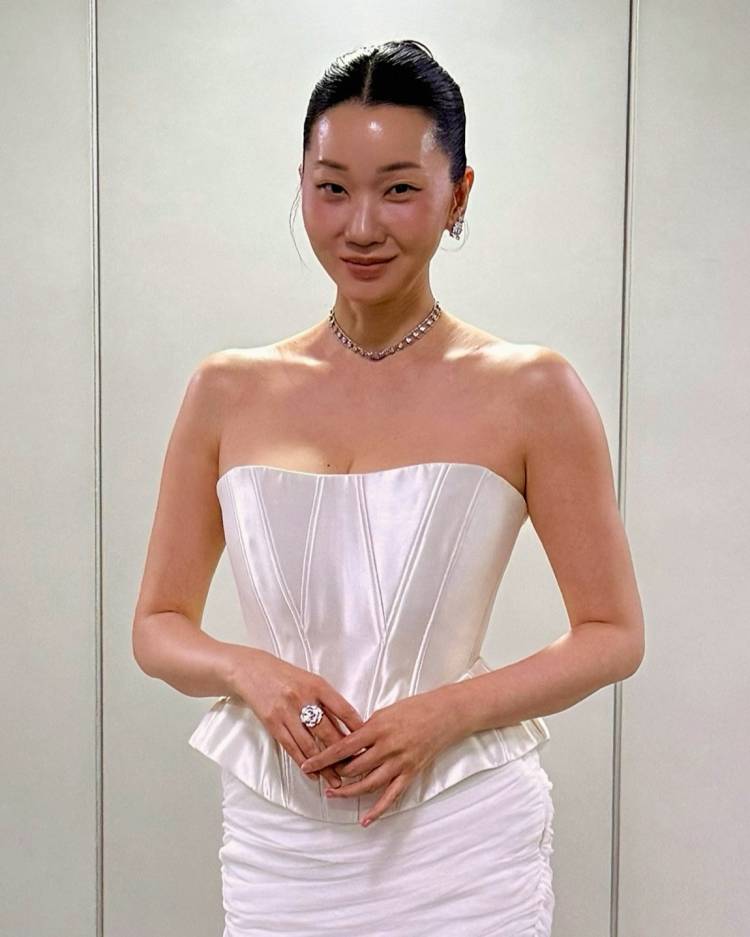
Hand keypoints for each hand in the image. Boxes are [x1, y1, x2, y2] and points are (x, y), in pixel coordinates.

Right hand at [226, 647, 365, 791]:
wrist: (253, 671)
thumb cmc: (286, 676)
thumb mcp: (311, 680)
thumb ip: (328, 701)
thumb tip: (349, 725)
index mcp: (318, 685)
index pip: (344, 710)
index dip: (358, 729)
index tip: (368, 744)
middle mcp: (303, 699)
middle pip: (328, 732)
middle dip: (343, 754)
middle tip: (355, 770)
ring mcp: (287, 712)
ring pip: (310, 745)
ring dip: (325, 765)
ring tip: (336, 780)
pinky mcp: (273, 724)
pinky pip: (292, 748)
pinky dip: (304, 763)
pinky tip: (313, 774)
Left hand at [299, 686, 464, 826]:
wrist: (445, 714)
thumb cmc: (414, 708)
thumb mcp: (384, 712)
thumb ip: (366, 729)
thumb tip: (347, 743)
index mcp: (377, 728)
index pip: (343, 747)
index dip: (323, 758)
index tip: (307, 764)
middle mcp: (387, 747)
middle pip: (353, 768)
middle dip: (333, 774)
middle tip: (319, 777)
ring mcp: (400, 762)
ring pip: (368, 784)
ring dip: (349, 792)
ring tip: (333, 794)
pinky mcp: (411, 773)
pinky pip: (391, 796)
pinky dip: (378, 810)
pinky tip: (365, 820)